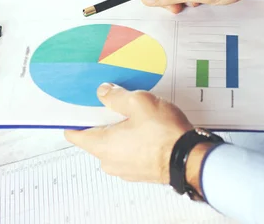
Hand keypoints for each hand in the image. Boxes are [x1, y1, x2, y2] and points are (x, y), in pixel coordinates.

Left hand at [65, 83, 191, 183]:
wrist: (190, 159)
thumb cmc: (164, 134)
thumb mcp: (138, 102)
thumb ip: (115, 96)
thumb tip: (104, 92)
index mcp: (102, 146)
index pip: (74, 134)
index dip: (76, 117)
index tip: (81, 106)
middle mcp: (109, 161)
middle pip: (94, 137)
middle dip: (103, 120)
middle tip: (116, 104)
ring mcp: (124, 169)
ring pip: (113, 144)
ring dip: (120, 129)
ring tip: (136, 115)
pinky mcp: (139, 171)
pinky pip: (128, 152)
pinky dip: (132, 140)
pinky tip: (146, 128)